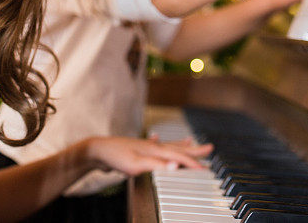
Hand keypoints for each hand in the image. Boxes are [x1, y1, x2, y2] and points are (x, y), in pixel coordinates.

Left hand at [85, 136, 212, 175]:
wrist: (98, 150)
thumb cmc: (116, 157)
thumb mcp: (137, 164)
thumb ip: (158, 165)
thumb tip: (177, 166)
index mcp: (156, 150)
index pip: (179, 157)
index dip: (193, 164)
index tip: (206, 169)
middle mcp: (153, 145)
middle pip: (178, 148)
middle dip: (194, 149)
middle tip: (209, 148)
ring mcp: (145, 146)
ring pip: (168, 145)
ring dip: (181, 144)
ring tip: (191, 140)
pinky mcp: (138, 149)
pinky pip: (154, 144)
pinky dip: (159, 141)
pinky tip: (157, 137)